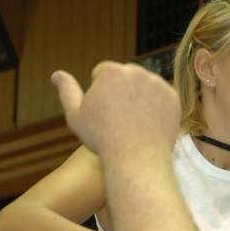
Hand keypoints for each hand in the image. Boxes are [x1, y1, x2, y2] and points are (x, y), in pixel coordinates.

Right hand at [52, 62, 180, 157]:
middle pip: (125, 76)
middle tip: (119, 118)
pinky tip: (148, 123)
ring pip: (144, 85)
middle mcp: (137, 72)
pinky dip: (156, 107)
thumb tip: (56, 74)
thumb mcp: (76, 116)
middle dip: (121, 90)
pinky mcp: (173, 97)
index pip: (103, 72)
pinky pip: (161, 97)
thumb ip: (66, 90)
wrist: (137, 159)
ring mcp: (158, 84)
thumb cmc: (102, 139)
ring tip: (134, 122)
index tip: (104, 111)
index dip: (100, 92)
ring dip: (139, 97)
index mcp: (112, 71)